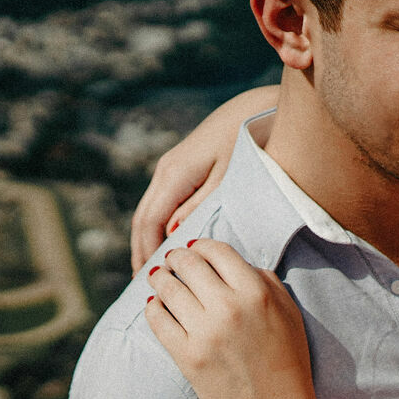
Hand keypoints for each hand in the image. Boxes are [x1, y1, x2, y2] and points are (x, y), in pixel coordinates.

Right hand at [129, 86, 278, 268]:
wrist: (257, 110)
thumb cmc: (248, 144)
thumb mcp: (228, 181)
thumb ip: (200, 208)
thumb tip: (173, 234)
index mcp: (174, 175)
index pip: (149, 224)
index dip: (147, 255)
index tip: (150, 284)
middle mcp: (166, 171)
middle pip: (143, 220)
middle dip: (141, 253)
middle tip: (145, 288)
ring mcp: (171, 169)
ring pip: (149, 212)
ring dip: (148, 241)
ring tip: (154, 273)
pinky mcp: (181, 169)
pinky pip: (162, 204)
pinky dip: (159, 228)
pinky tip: (168, 245)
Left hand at [144, 239, 316, 398]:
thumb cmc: (287, 362)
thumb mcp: (289, 313)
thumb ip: (265, 281)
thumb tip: (234, 262)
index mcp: (256, 293)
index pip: (217, 251)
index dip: (201, 245)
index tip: (194, 248)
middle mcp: (229, 307)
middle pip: (188, 264)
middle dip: (175, 258)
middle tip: (171, 260)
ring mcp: (205, 333)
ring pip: (168, 288)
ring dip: (160, 279)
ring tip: (158, 278)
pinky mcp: (187, 357)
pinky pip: (158, 320)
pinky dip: (153, 308)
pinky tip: (156, 306)